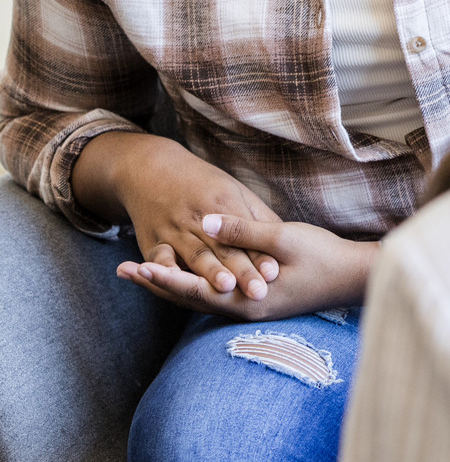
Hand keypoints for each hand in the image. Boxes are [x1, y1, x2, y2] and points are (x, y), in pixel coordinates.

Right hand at [72, 133, 281, 307]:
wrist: (152, 168)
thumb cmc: (202, 185)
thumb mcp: (234, 191)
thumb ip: (257, 218)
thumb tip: (286, 241)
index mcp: (224, 202)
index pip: (247, 235)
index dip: (260, 255)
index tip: (274, 273)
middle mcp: (200, 217)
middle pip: (225, 249)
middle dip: (242, 271)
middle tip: (259, 293)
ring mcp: (175, 229)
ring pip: (196, 255)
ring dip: (210, 272)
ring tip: (226, 289)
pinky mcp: (153, 241)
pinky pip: (160, 258)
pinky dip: (165, 270)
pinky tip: (173, 283)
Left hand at [118, 213, 380, 319]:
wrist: (353, 278)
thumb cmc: (322, 256)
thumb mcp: (283, 237)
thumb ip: (242, 232)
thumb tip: (205, 222)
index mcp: (247, 297)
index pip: (194, 289)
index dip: (163, 277)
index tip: (135, 267)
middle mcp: (244, 309)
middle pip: (190, 299)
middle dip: (158, 283)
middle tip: (124, 271)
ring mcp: (251, 308)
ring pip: (201, 299)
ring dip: (172, 286)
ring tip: (145, 273)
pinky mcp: (259, 301)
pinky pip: (216, 297)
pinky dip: (195, 287)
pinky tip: (187, 278)